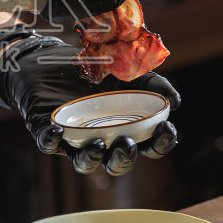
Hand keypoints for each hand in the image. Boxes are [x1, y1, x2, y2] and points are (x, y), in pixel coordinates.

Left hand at [0, 30, 178, 175]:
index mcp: (125, 129)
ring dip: (91, 157)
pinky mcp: (47, 132)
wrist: (51, 58)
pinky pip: (49, 144)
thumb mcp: (127, 73)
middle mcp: (102, 140)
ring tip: (97, 145)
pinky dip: (52, 140)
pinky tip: (56, 131)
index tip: (166, 129)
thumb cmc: (93, 71)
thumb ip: (153, 85)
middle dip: (124, 159)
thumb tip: (175, 102)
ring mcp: (74, 139)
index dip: (160, 143)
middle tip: (127, 144)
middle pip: (116, 164)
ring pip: (84, 162)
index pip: (148, 146)